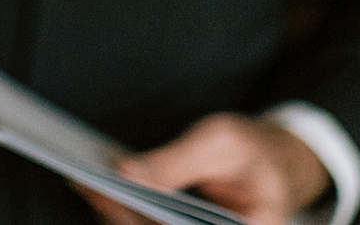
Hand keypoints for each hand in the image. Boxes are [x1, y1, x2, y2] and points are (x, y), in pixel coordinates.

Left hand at [78, 114, 329, 224]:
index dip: (138, 216)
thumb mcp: (221, 143)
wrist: (276, 163)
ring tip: (83, 177)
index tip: (106, 191)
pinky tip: (99, 184)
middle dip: (118, 211)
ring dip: (115, 211)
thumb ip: (176, 161)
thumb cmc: (255, 150)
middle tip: (82, 179)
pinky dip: (123, 208)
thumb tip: (125, 171)